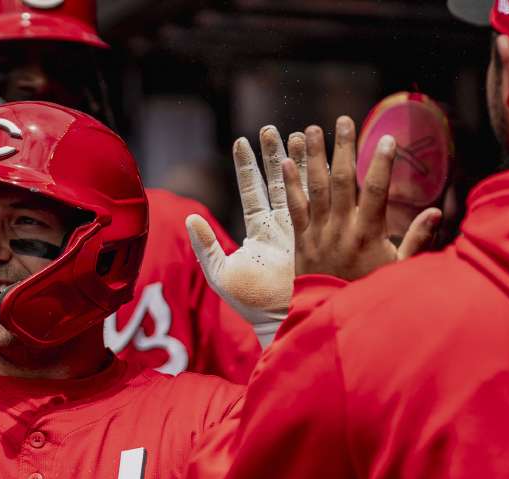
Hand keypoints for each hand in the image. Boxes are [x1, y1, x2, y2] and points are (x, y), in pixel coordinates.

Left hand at [187, 125, 305, 346]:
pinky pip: (313, 202)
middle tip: (270, 128)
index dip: (247, 167)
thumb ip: (205, 246)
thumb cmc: (249, 303)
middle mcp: (281, 227)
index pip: (253, 192)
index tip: (241, 141)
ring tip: (297, 132)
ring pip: (298, 187)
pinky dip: (312, 180)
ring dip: (296, 160)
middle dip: (273, 155)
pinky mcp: (316, 235)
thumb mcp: (220, 273)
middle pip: (277, 182)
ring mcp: (301, 229)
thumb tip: (191, 218)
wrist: (279, 320)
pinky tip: (313, 158)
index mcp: (260, 233)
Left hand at [283, 116, 440, 281]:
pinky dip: (291, 185)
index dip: (381, 163)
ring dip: (313, 157)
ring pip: (316, 188)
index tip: (386, 138)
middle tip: (342, 120)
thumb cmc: (372, 292)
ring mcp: (319, 233)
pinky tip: (286, 163)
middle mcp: (342, 228)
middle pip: (342, 180)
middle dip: (343, 148)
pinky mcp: (302, 240)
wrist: (334, 315)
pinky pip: (295, 208)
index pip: (376, 190)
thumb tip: (434, 212)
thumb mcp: (400, 269)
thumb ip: (417, 239)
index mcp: (369, 233)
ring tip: (311, 130)